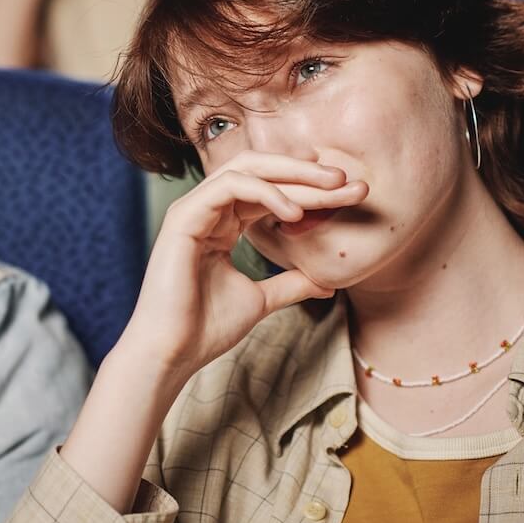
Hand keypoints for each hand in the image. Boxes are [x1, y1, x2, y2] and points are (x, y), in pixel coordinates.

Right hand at [118, 152, 369, 384]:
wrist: (172, 352)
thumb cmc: (205, 328)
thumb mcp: (261, 300)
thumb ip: (289, 283)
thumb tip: (328, 282)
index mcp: (221, 223)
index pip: (269, 191)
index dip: (310, 190)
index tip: (351, 194)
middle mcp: (206, 209)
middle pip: (261, 171)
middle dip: (306, 173)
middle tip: (349, 179)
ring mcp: (192, 209)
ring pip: (246, 169)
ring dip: (292, 174)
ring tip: (330, 186)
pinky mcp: (183, 217)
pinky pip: (229, 187)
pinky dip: (265, 193)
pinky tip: (294, 212)